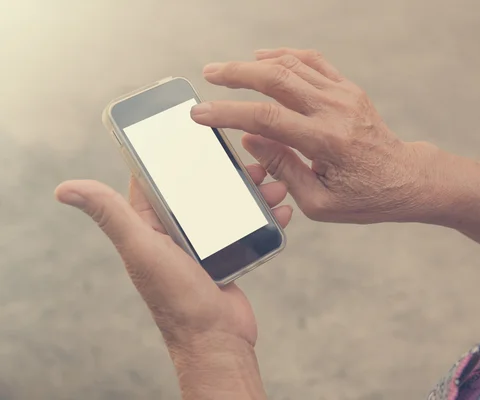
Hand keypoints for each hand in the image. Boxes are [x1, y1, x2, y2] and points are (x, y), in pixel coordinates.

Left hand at [54, 164, 290, 399]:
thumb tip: (64, 189)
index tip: (189, 132)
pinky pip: (245, 226)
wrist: (216, 339)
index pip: (155, 180)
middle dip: (223, 172)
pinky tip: (281, 210)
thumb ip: (110, 215)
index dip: (169, 155)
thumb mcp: (143, 249)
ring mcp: (203, 243)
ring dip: (250, 192)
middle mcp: (174, 232)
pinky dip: (263, 216)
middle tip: (246, 160)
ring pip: (227, 204)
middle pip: (199, 188)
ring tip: (272, 183)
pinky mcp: (227, 254)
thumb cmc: (177, 299)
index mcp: (149, 226)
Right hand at [192, 48, 441, 223]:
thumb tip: (250, 138)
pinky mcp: (349, 89)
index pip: (266, 118)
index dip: (228, 113)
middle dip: (236, 74)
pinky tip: (265, 59)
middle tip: (208, 74)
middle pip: (276, 78)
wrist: (405, 178)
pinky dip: (285, 56)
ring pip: (293, 64)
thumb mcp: (319, 200)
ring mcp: (344, 95)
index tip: (201, 113)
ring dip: (256, 63)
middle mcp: (334, 110)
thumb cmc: (364, 196)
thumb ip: (283, 167)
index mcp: (326, 142)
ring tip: (228, 70)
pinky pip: (313, 62)